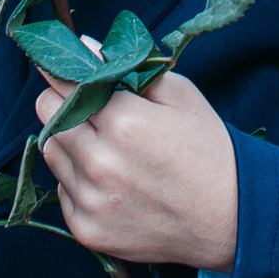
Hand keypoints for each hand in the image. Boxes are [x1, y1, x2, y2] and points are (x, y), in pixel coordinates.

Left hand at [35, 64, 238, 271]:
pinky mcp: (88, 230)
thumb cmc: (207, 150)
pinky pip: (62, 191)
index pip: (62, 83)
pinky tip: (112, 182)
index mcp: (124, 122)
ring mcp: (92, 201)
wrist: (232, 219)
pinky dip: (78, 182)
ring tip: (106, 148)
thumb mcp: (179, 95)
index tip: (57, 65)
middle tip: (91, 109)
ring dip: (70, 142)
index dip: (60, 71)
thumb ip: (127, 67)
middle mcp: (101, 163)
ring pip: (51, 152)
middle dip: (64, 104)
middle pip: (46, 114)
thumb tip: (83, 47)